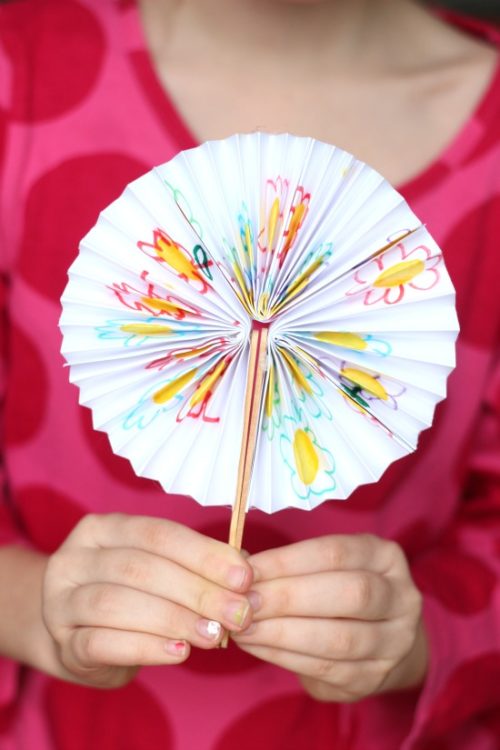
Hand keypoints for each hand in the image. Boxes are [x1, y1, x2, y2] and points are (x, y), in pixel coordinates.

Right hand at [42, 513, 253, 687]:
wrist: (77, 637)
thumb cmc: (130, 595)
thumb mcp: (157, 569)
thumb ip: (194, 564)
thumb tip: (243, 567)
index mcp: (102, 528)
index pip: (158, 534)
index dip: (204, 554)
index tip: (244, 577)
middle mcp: (74, 559)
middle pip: (140, 568)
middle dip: (197, 591)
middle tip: (238, 613)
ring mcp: (60, 602)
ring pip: (118, 604)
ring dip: (175, 620)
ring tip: (214, 634)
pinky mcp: (63, 644)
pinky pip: (102, 644)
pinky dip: (146, 647)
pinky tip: (180, 653)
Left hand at [233, 534, 426, 701]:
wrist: (377, 638)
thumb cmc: (337, 590)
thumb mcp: (324, 565)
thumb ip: (290, 564)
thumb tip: (239, 563)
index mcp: (386, 557)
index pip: (335, 553)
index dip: (287, 561)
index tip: (247, 569)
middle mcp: (402, 598)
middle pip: (348, 594)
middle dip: (288, 597)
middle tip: (244, 601)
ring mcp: (394, 642)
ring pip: (339, 638)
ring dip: (282, 633)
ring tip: (244, 626)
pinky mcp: (373, 678)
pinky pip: (326, 668)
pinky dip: (284, 657)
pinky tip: (256, 646)